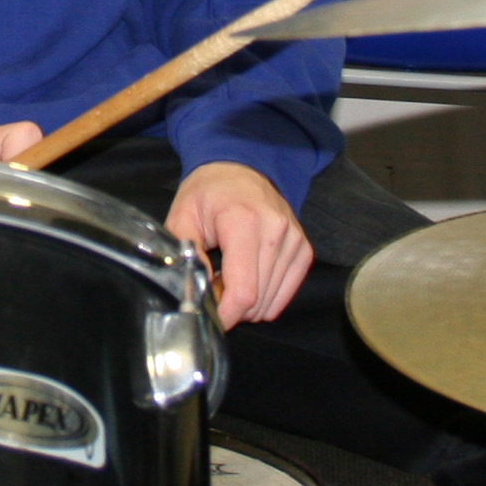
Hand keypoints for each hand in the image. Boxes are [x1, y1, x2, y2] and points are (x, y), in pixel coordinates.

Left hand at [165, 161, 312, 328]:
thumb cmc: (208, 192)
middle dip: (232, 308)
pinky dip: (266, 297)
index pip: (244, 290)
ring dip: (248, 303)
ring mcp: (294, 241)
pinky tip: (247, 280)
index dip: (226, 314)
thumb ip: (186, 251)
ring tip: (227, 280)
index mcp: (243, 223)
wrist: (240, 169)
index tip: (210, 317)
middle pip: (258, 300)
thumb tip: (197, 286)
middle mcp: (276, 232)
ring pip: (273, 301)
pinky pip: (287, 292)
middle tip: (213, 291)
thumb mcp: (182, 215)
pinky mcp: (303, 249)